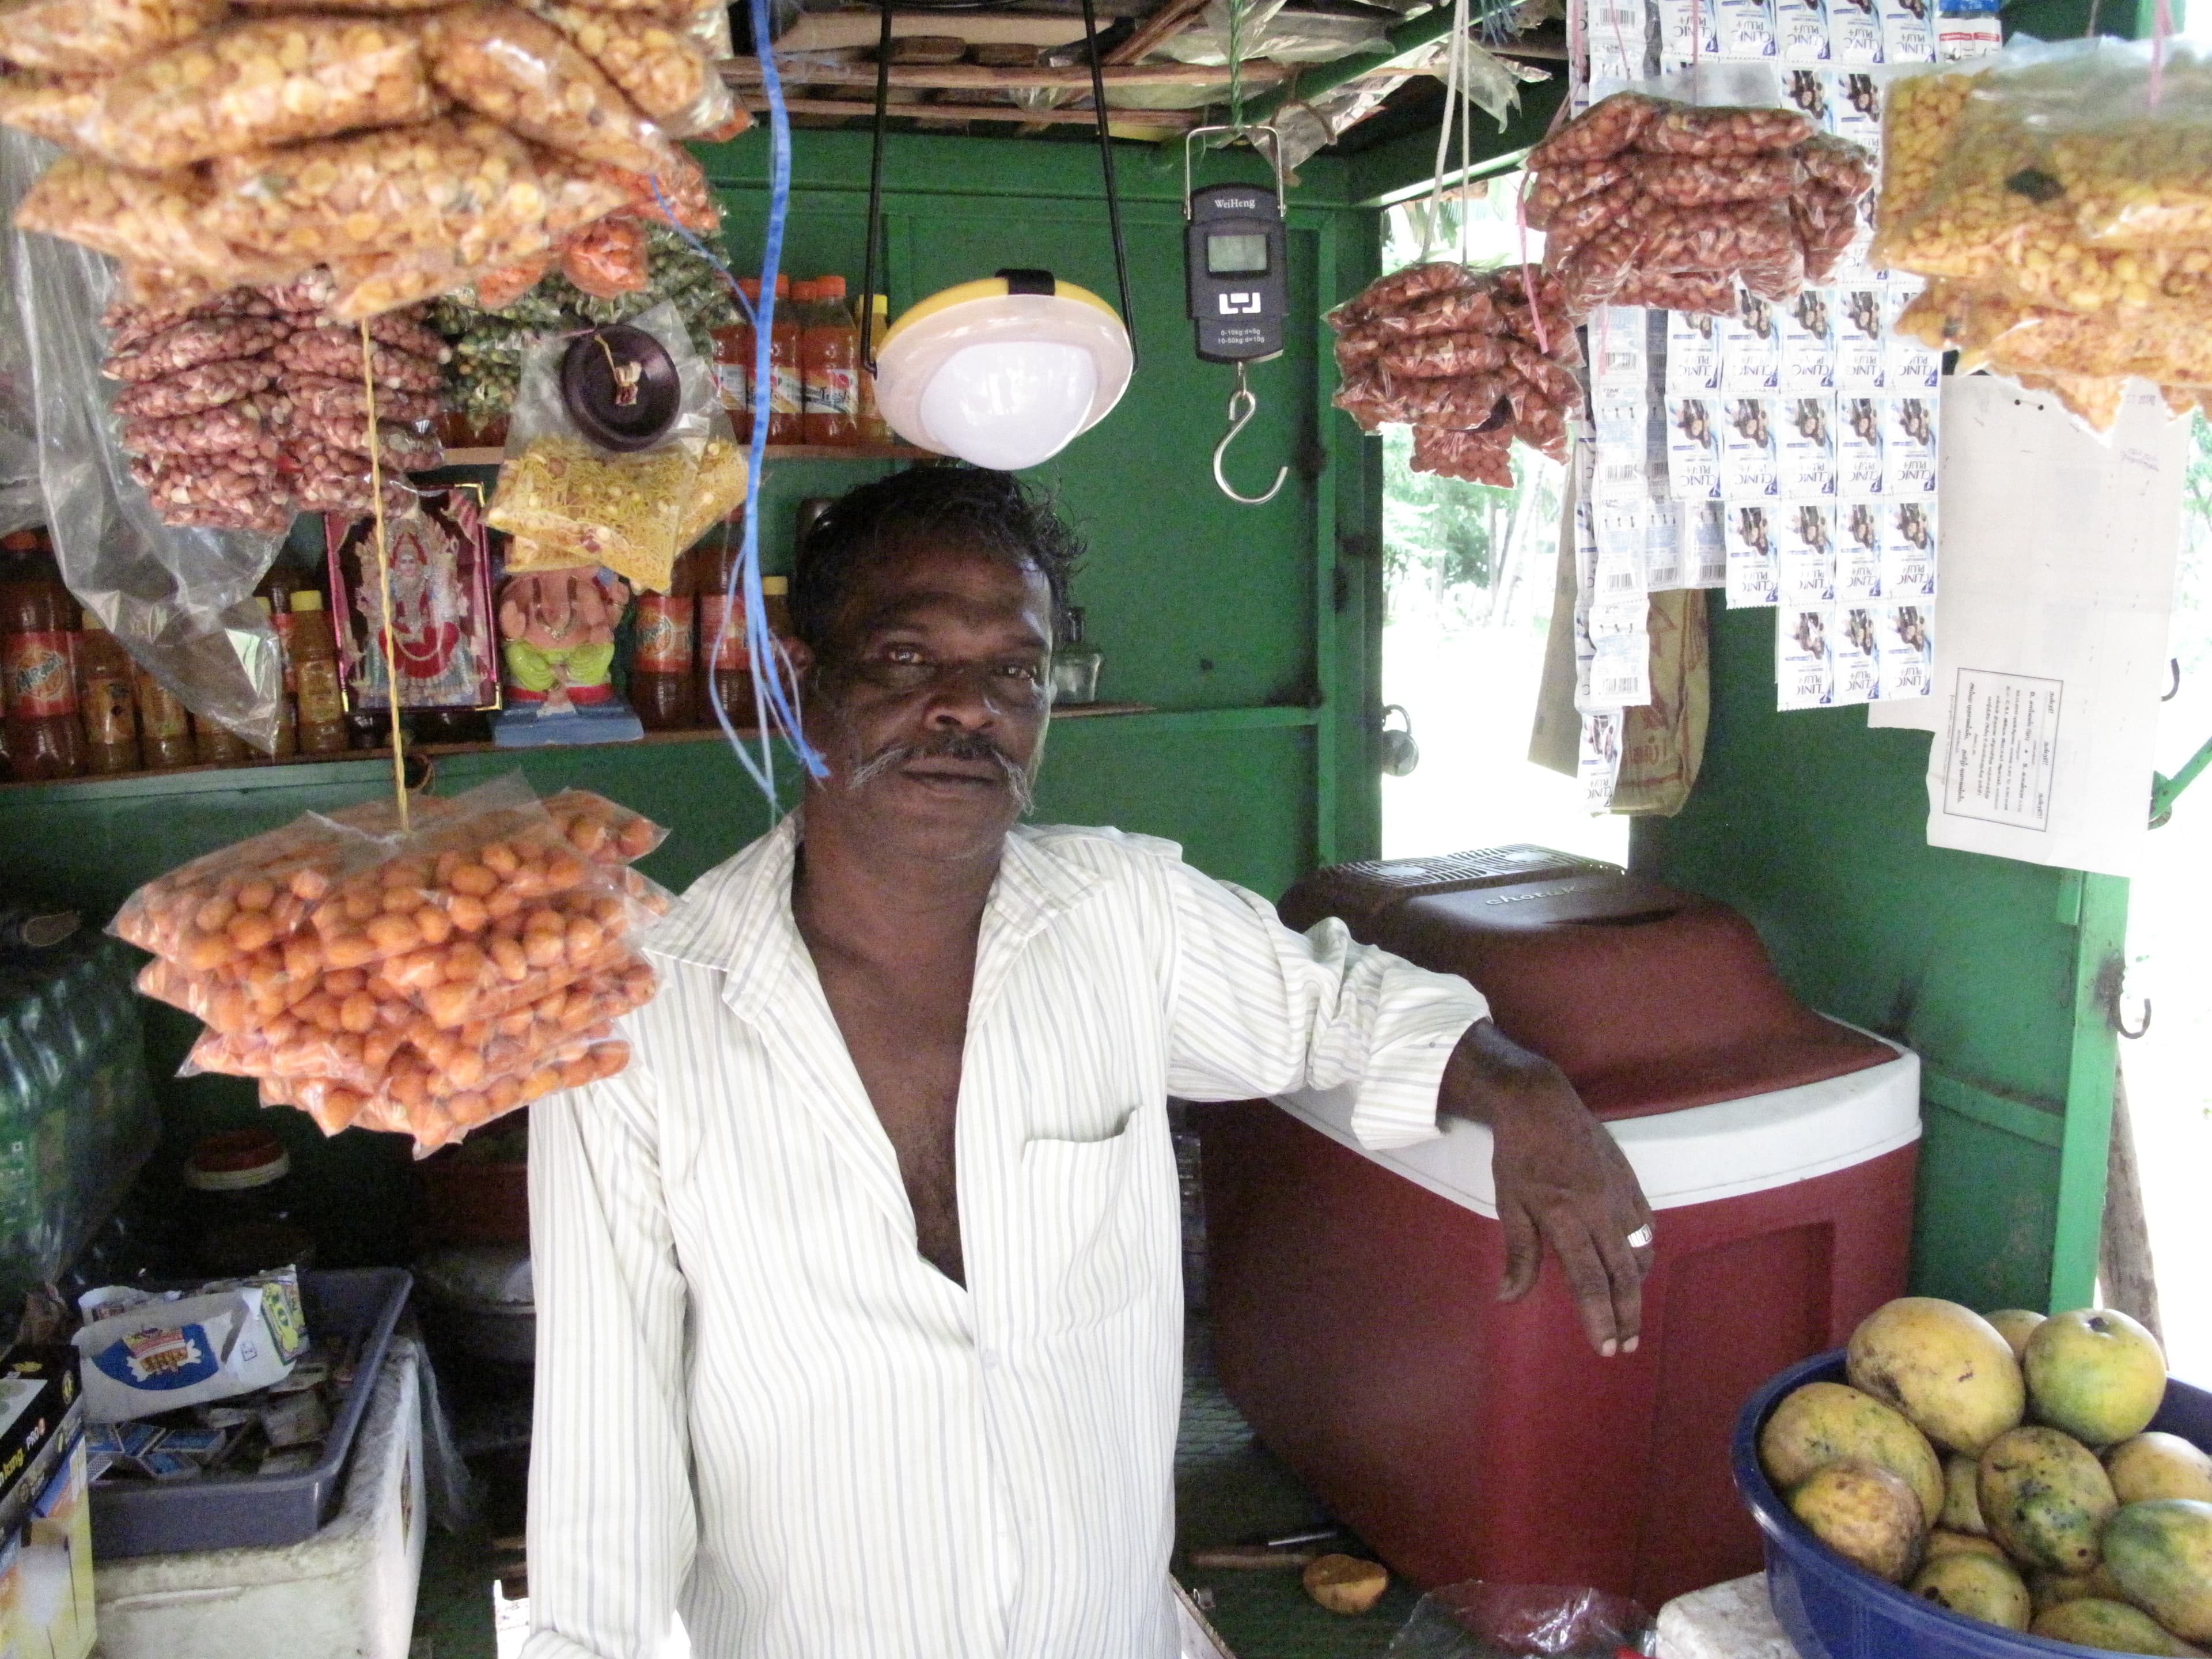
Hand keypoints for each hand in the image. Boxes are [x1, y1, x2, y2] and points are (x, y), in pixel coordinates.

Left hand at [1438, 1020, 1655, 1355]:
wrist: (1541, 1102)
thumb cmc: (1518, 1156)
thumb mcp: (1508, 1203)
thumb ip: (1518, 1253)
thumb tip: (1508, 1299)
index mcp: (1564, 1216)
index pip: (1589, 1279)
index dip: (1599, 1317)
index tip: (1605, 1346)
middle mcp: (1599, 1209)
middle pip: (1622, 1274)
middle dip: (1626, 1315)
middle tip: (1625, 1346)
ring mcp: (1619, 1194)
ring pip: (1639, 1253)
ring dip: (1636, 1288)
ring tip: (1628, 1315)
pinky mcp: (1630, 1181)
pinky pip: (1646, 1227)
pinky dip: (1644, 1253)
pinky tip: (1636, 1269)